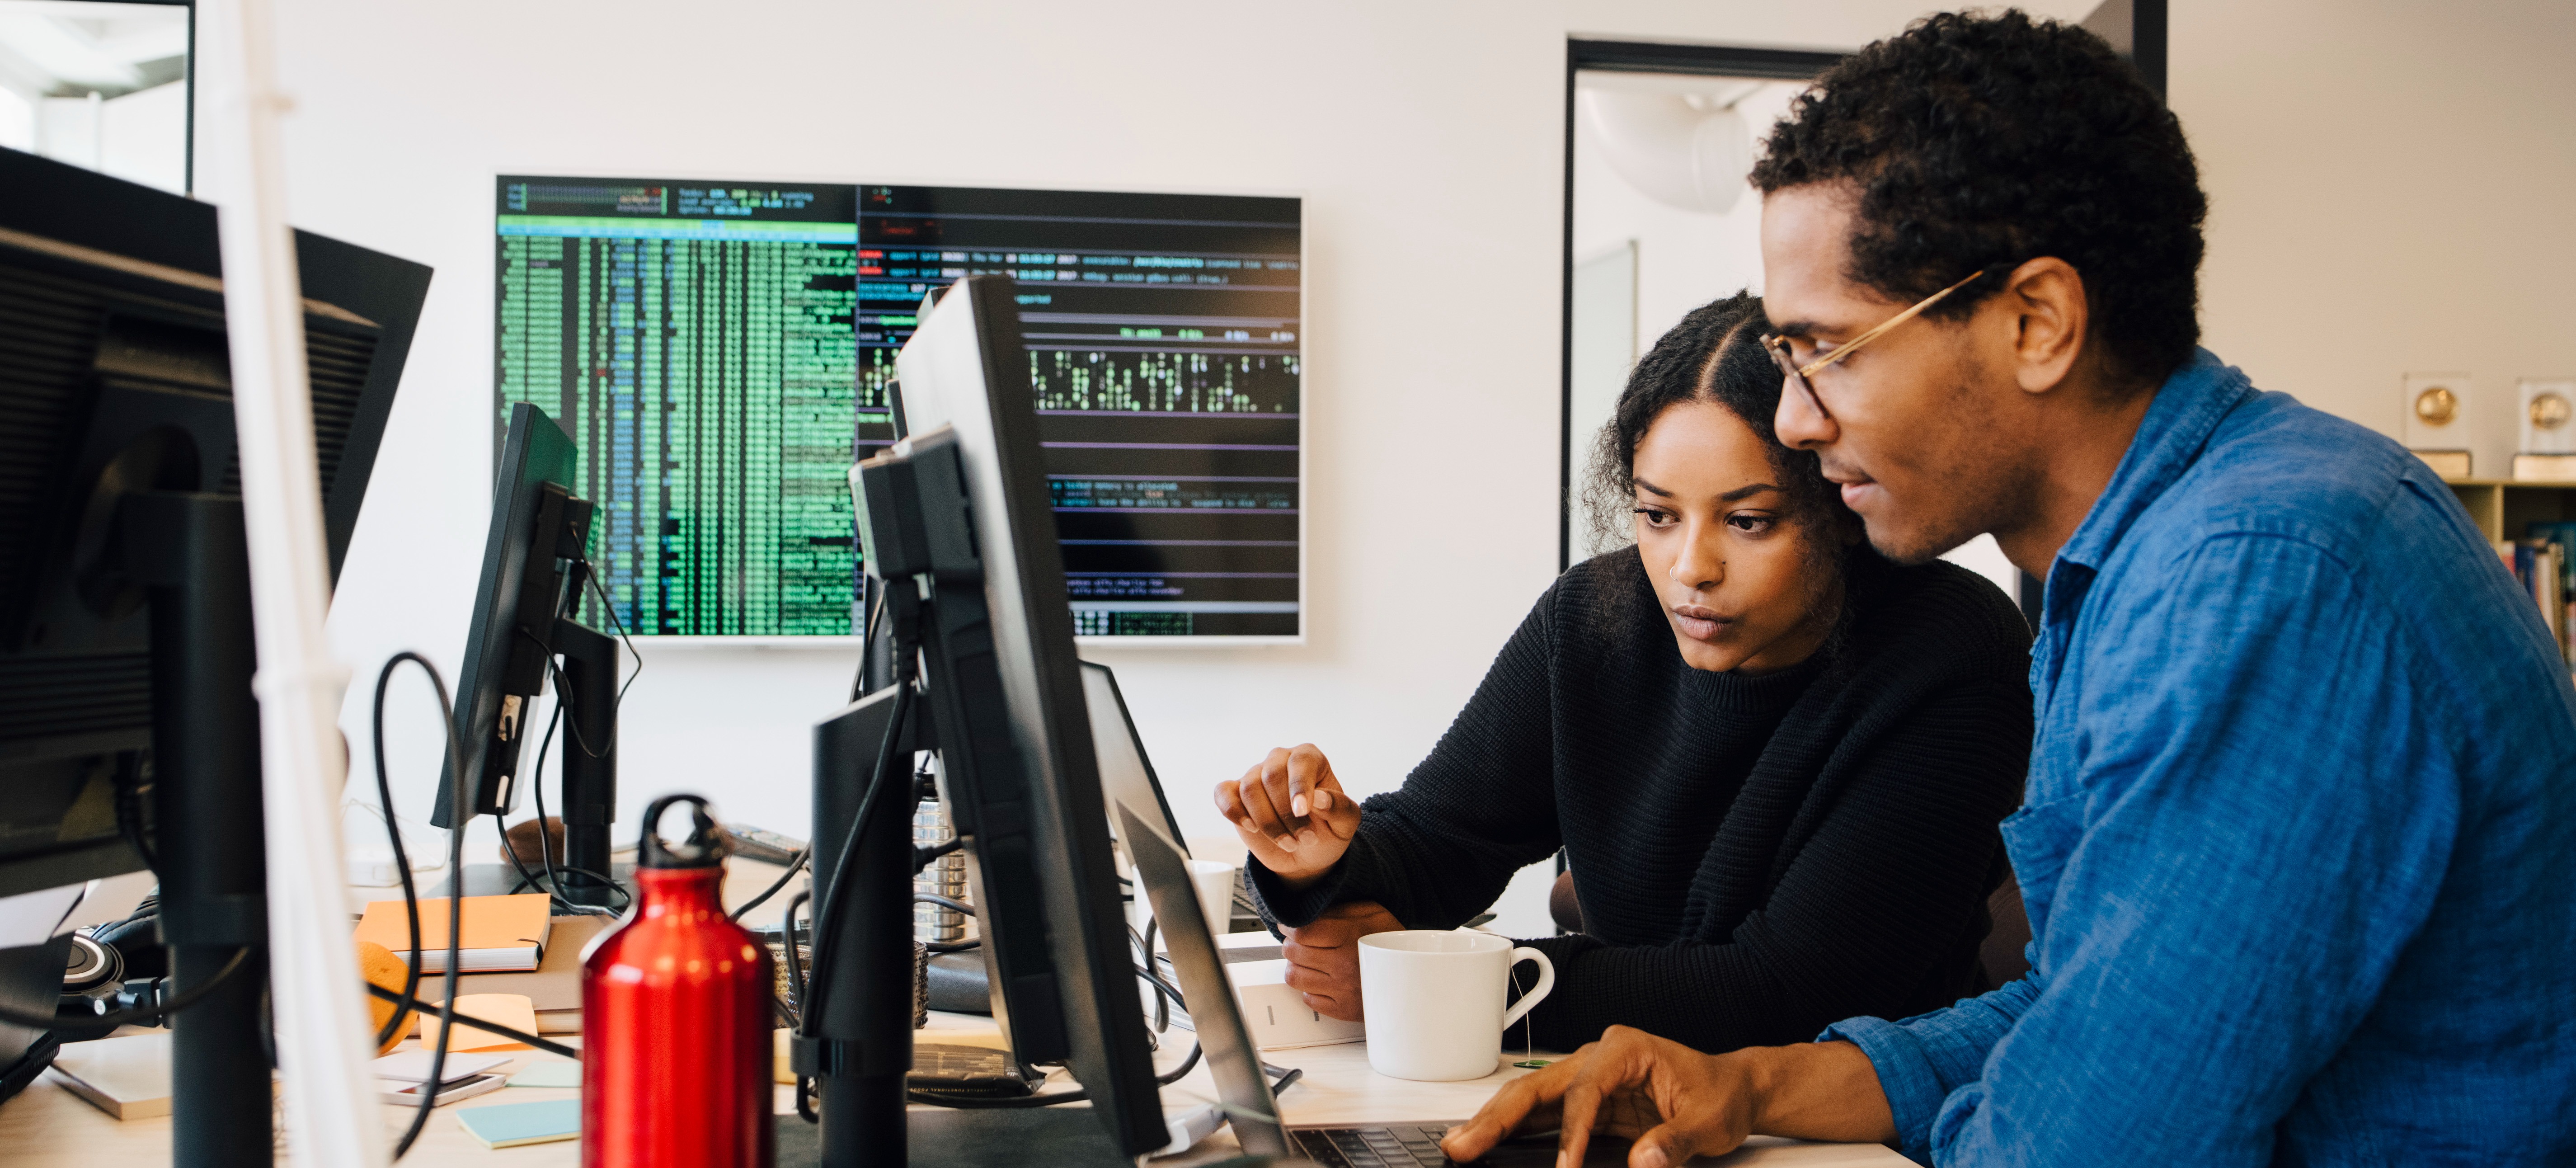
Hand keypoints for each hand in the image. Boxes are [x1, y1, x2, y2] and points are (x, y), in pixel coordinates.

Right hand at [1213, 744, 1361, 887]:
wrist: (1306, 856)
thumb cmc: (1327, 832)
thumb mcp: (1345, 824)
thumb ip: (1339, 808)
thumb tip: (1319, 798)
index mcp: (1309, 759)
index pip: (1300, 762)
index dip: (1299, 786)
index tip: (1302, 812)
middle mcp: (1280, 760)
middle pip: (1272, 776)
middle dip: (1286, 814)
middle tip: (1304, 839)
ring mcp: (1255, 775)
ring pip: (1250, 789)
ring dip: (1268, 822)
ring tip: (1289, 843)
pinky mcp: (1235, 794)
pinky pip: (1223, 793)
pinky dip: (1233, 810)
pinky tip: (1251, 827)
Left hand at [1279, 901, 1402, 1020]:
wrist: (1415, 974)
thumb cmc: (1391, 941)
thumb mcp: (1371, 913)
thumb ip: (1339, 910)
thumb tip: (1308, 912)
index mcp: (1350, 938)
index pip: (1302, 932)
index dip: (1289, 927)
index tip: (1288, 925)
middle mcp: (1343, 966)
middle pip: (1294, 954)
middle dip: (1291, 944)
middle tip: (1297, 941)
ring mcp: (1342, 990)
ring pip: (1295, 977)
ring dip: (1295, 966)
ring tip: (1306, 960)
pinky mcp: (1343, 1010)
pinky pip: (1308, 999)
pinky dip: (1309, 988)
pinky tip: (1321, 979)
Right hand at [1441, 1026, 1753, 1167]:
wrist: (1732, 1089)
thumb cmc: (1721, 1096)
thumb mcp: (1710, 1123)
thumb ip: (1675, 1143)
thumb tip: (1642, 1164)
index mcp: (1625, 1049)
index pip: (1584, 1089)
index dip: (1570, 1130)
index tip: (1565, 1166)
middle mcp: (1598, 1057)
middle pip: (1537, 1087)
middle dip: (1496, 1117)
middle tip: (1461, 1145)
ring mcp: (1586, 1078)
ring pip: (1529, 1099)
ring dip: (1493, 1123)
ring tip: (1460, 1146)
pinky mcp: (1585, 1101)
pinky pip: (1542, 1116)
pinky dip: (1513, 1131)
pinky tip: (1487, 1145)